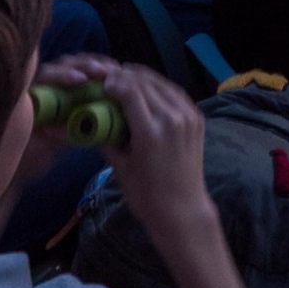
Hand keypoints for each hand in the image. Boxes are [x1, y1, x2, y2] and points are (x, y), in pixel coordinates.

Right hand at [96, 64, 212, 240]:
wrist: (183, 210)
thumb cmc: (146, 195)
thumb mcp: (120, 168)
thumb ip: (107, 140)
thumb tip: (91, 119)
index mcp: (150, 132)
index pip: (129, 92)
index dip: (114, 83)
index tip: (102, 83)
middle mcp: (171, 119)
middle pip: (145, 84)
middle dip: (126, 77)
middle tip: (110, 77)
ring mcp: (188, 117)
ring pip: (162, 84)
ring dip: (143, 78)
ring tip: (126, 78)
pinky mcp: (197, 119)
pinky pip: (176, 93)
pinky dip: (160, 87)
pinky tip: (148, 87)